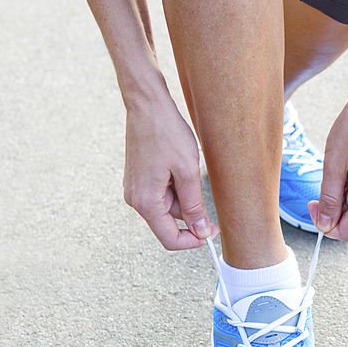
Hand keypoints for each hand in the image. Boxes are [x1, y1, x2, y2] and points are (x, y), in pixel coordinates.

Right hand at [122, 96, 218, 249]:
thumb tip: (200, 231)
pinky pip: (162, 194)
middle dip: (191, 213)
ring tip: (188, 167)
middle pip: (169, 222)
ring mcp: (135, 189)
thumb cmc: (167, 134)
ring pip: (168, 207)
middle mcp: (136, 199)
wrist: (147, 106)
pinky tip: (179, 165)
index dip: (193, 240)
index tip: (212, 231)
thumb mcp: (187, 171)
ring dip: (185, 195)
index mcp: (146, 202)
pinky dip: (176, 186)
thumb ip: (194, 205)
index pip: (170, 239)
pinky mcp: (139, 179)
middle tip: (207, 191)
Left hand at [310, 89, 347, 240]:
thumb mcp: (333, 166)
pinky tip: (345, 165)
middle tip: (320, 180)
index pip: (344, 232)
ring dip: (338, 195)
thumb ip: (328, 199)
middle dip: (330, 208)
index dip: (323, 224)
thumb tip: (324, 225)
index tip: (311, 203)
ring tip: (335, 167)